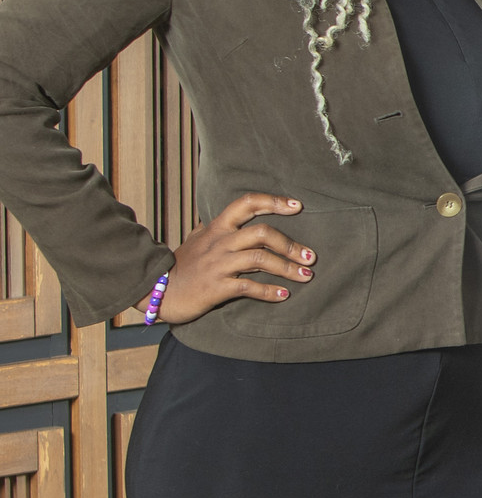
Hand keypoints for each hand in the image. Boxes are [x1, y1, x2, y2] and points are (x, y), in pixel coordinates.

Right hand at [153, 192, 311, 323]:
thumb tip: (229, 216)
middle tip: (310, 257)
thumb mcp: (196, 239)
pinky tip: (283, 295)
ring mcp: (217, 264)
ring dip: (286, 267)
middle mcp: (219, 242)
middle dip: (289, 244)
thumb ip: (215, 228)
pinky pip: (247, 286)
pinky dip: (268, 291)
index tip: (297, 206)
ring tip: (305, 276)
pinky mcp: (215, 287)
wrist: (156, 291)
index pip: (246, 204)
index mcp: (217, 228)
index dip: (273, 201)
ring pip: (258, 258)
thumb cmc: (182, 265)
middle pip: (261, 232)